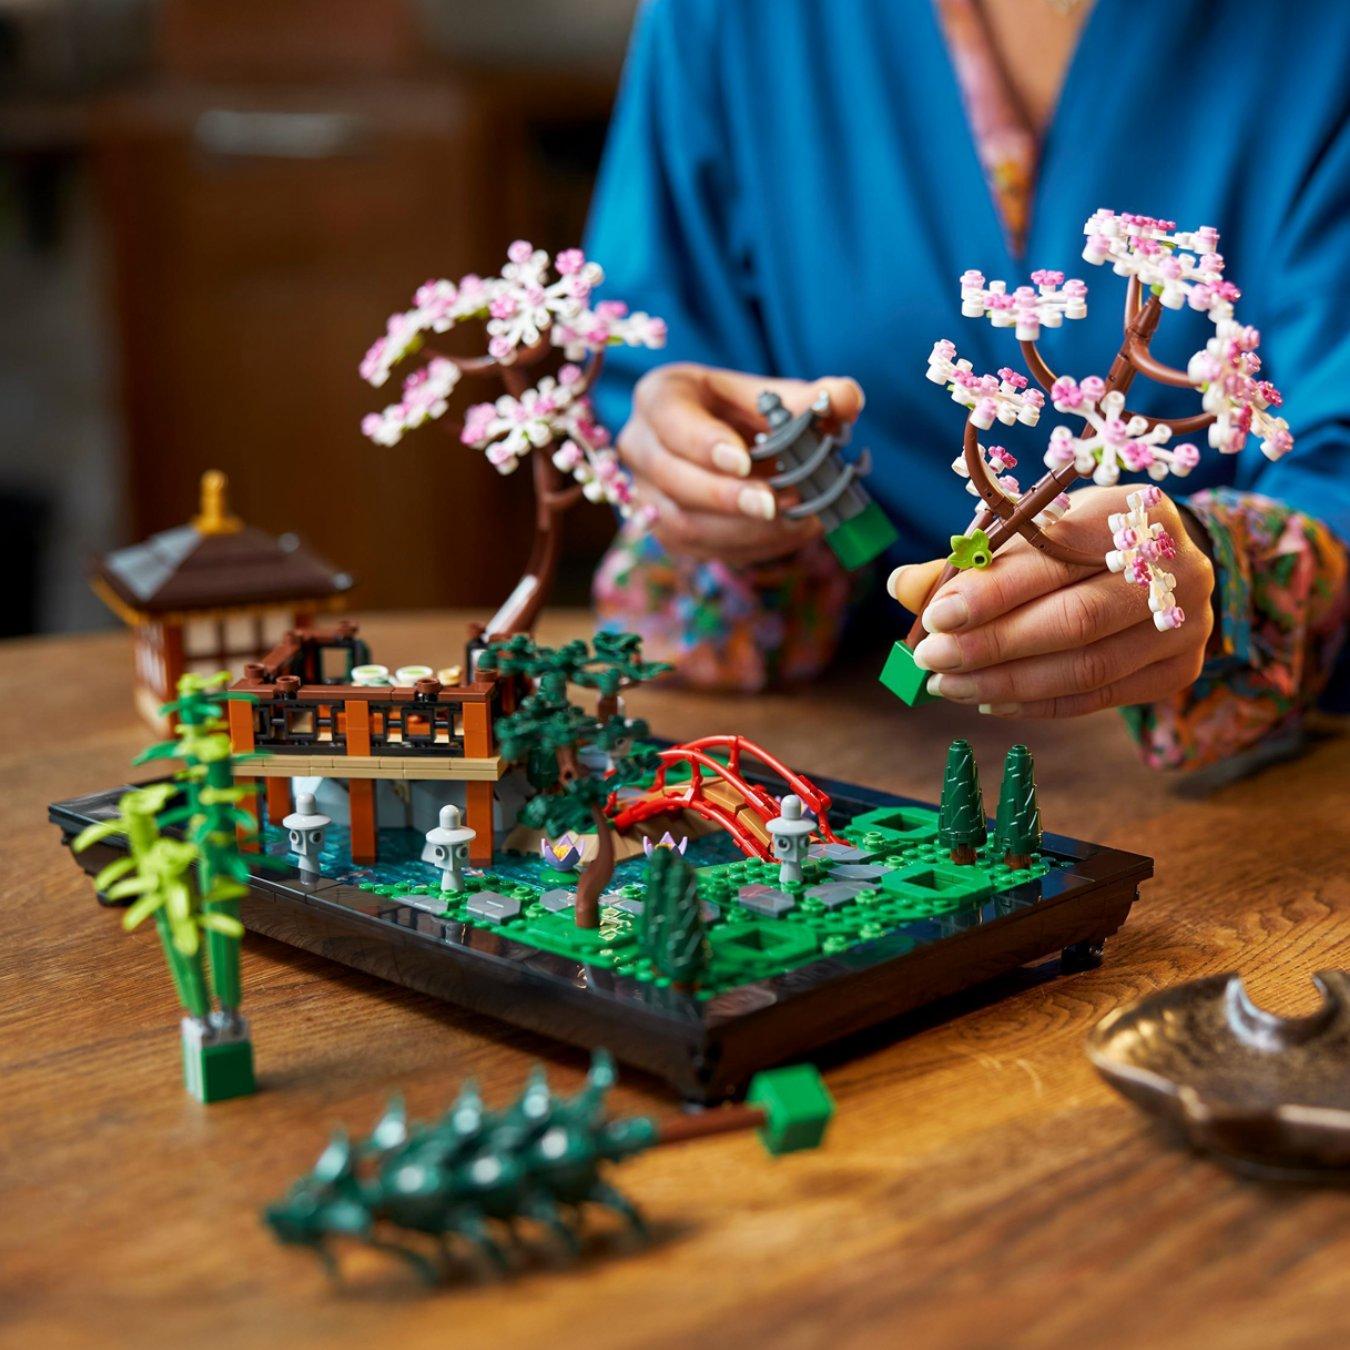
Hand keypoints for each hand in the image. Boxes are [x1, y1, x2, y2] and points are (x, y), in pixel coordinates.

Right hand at [620, 363, 864, 565]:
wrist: (731, 445)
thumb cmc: (747, 413)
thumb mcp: (776, 398)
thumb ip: (812, 399)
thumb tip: (845, 399)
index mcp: (661, 397)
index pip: (671, 420)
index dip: (704, 443)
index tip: (743, 461)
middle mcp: (639, 446)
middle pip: (670, 476)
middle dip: (725, 496)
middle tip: (774, 505)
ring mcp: (646, 493)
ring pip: (681, 522)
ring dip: (740, 529)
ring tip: (792, 521)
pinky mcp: (664, 531)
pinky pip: (699, 548)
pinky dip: (747, 545)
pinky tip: (786, 534)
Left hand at [888, 486, 1215, 717]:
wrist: (1172, 562)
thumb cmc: (1086, 539)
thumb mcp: (1040, 528)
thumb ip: (975, 556)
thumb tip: (902, 585)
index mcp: (1135, 512)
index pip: (1058, 555)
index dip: (994, 589)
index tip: (936, 614)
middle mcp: (1173, 568)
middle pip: (1075, 619)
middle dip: (992, 644)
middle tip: (931, 658)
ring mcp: (1183, 624)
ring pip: (1085, 666)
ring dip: (1006, 682)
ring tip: (949, 684)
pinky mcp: (1178, 669)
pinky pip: (1098, 696)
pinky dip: (1037, 703)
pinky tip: (989, 701)